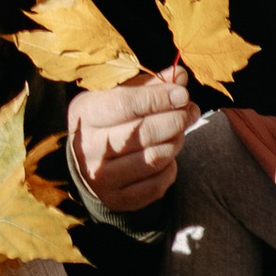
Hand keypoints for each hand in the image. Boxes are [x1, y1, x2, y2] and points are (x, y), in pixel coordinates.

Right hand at [68, 67, 195, 212]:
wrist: (88, 163)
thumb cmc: (108, 119)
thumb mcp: (119, 94)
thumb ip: (150, 85)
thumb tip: (180, 76)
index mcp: (84, 114)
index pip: (124, 104)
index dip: (158, 98)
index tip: (183, 94)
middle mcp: (89, 148)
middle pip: (143, 132)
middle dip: (175, 119)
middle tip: (191, 111)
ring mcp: (102, 177)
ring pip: (154, 158)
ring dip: (176, 141)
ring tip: (181, 130)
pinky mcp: (119, 199)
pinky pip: (158, 183)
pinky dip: (171, 167)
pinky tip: (168, 155)